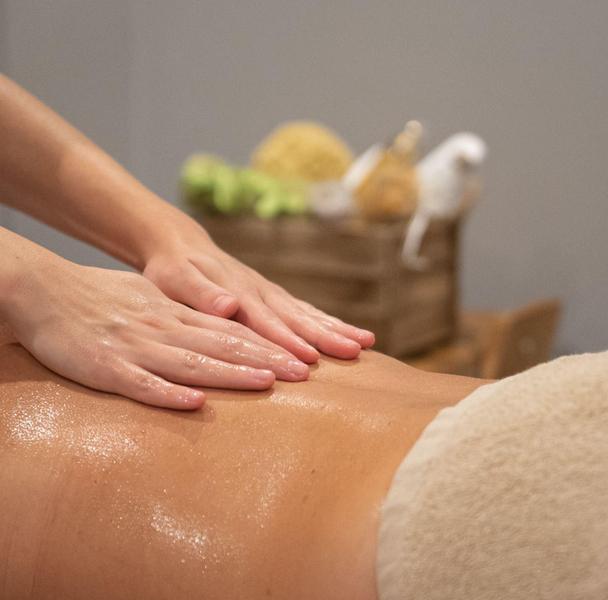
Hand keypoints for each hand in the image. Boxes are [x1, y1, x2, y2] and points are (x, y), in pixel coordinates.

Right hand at [2, 259, 297, 409]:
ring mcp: (136, 347)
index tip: (305, 359)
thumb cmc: (100, 297)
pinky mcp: (104, 367)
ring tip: (267, 382)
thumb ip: (189, 315)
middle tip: (304, 373)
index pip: (233, 331)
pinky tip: (194, 404)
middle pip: (223, 345)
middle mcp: (164, 328)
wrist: (42, 289)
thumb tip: (227, 321)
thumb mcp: (152, 299)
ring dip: (230, 373)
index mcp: (177, 314)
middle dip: (266, 359)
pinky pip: (140, 383)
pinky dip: (168, 393)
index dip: (271, 345)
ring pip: (191, 361)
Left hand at [142, 235, 374, 369]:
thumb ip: (201, 295)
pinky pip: (307, 310)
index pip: (265, 323)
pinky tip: (351, 334)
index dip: (287, 342)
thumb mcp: (174, 280)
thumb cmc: (172, 270)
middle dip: (326, 337)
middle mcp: (261, 293)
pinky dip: (330, 322)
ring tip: (367, 342)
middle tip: (355, 352)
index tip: (309, 360)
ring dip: (336, 329)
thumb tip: (229, 305)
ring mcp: (271, 293)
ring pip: (309, 313)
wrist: (181, 244)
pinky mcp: (275, 296)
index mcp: (237, 293)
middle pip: (298, 318)